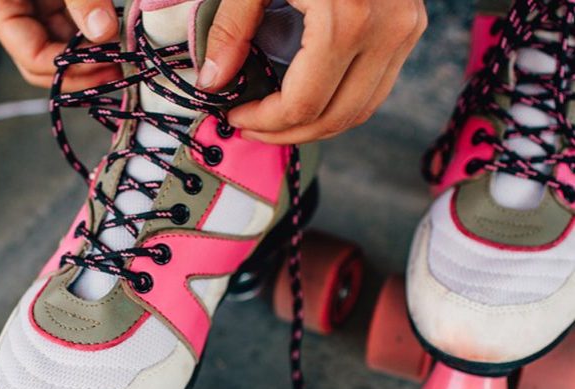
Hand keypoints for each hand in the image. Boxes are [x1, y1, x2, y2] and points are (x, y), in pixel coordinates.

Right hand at [0, 0, 120, 89]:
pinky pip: (69, 24)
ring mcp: (29, 4)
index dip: (72, 68)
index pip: (32, 58)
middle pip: (43, 63)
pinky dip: (93, 31)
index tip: (110, 64)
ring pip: (60, 45)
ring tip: (125, 51)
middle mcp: (10, 10)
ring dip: (92, 53)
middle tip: (122, 69)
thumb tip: (104, 33)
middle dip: (83, 72)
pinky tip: (116, 33)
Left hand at [197, 0, 426, 142]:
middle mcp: (386, 31)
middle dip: (288, 133)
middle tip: (252, 129)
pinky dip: (341, 102)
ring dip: (317, 126)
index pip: (304, 104)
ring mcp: (405, 30)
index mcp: (346, 19)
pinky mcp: (409, 26)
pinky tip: (308, 99)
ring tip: (276, 122)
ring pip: (362, 110)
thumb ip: (231, 27)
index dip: (266, 122)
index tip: (236, 116)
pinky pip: (376, 87)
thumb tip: (213, 81)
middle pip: (336, 117)